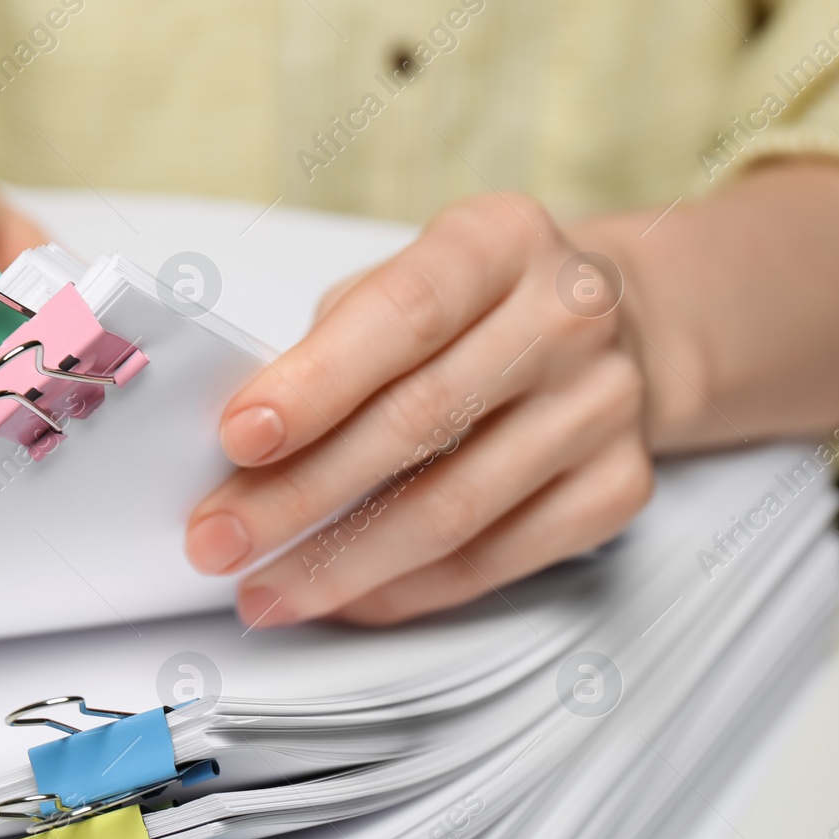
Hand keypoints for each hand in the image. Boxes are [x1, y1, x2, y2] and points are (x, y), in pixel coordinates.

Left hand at [184, 193, 654, 627]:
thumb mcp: (409, 278)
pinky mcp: (618, 489)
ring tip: (266, 587)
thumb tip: (248, 449)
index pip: (406, 315)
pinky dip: (404, 590)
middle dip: (299, 494)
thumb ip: (337, 343)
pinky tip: (343, 597)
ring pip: (453, 511)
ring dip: (341, 564)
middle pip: (420, 424)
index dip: (316, 384)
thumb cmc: (477, 308)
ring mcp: (603, 408)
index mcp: (503, 241)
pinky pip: (493, 561)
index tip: (238, 439)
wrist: (611, 329)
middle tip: (220, 539)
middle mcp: (569, 319)